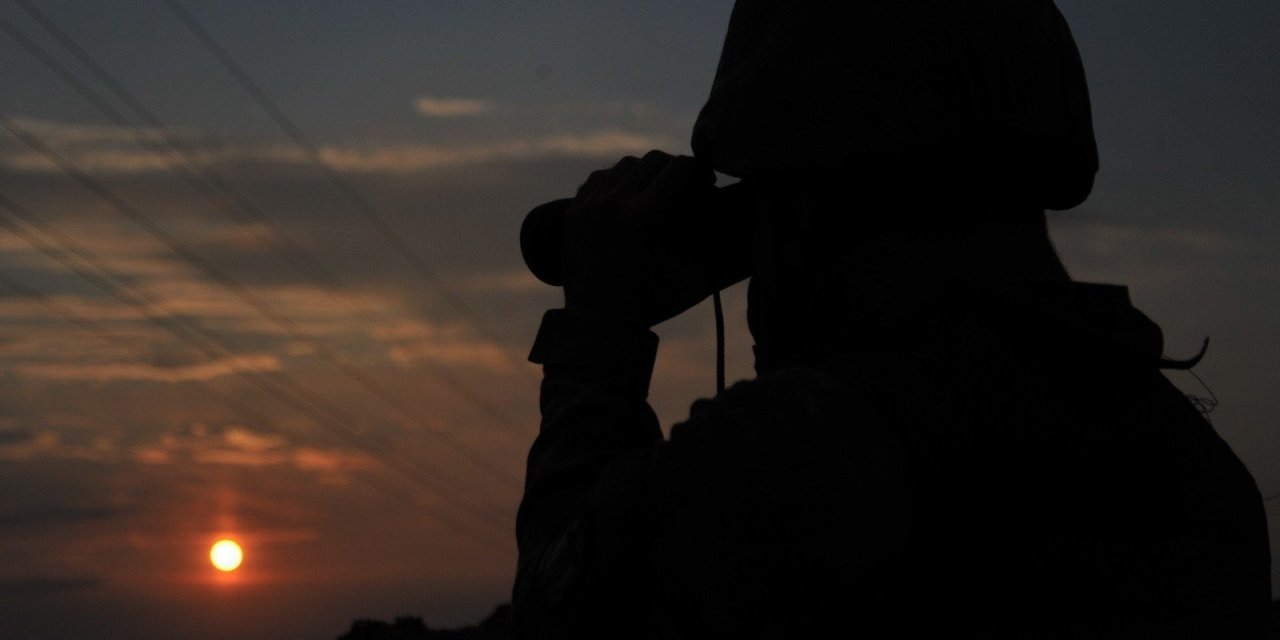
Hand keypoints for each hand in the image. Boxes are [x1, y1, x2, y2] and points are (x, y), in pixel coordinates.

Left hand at [561, 150, 719, 327]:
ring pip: (623, 166)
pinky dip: (616, 181)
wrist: (598, 325)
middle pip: (651, 161)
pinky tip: (627, 197)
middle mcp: (611, 205)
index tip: (707, 182)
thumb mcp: (689, 278)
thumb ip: (711, 246)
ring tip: (657, 190)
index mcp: (639, 217)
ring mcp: (588, 207)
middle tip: (687, 185)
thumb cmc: (651, 304)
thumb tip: (733, 218)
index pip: (677, 169)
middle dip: (674, 168)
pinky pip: (598, 180)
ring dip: (645, 172)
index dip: (699, 171)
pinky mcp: (574, 214)